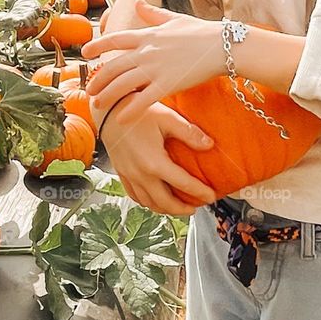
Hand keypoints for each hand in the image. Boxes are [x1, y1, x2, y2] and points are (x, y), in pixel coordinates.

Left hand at [80, 0, 224, 121]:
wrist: (222, 45)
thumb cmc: (202, 32)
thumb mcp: (174, 18)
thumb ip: (153, 14)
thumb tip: (138, 2)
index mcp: (147, 34)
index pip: (115, 39)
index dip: (97, 46)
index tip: (85, 53)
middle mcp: (146, 51)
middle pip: (113, 66)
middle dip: (98, 79)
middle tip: (90, 90)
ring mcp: (155, 68)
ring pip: (122, 84)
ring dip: (107, 96)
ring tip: (99, 104)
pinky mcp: (167, 84)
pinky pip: (142, 100)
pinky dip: (129, 110)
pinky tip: (121, 119)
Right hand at [98, 96, 217, 214]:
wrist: (108, 110)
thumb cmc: (138, 111)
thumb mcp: (167, 117)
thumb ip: (189, 133)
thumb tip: (209, 145)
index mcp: (155, 162)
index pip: (183, 184)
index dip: (200, 192)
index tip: (212, 196)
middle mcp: (141, 174)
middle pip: (165, 202)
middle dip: (183, 209)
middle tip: (197, 207)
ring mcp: (129, 175)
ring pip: (149, 203)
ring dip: (166, 209)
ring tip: (179, 207)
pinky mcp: (122, 173)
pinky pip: (135, 196)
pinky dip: (148, 202)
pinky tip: (156, 199)